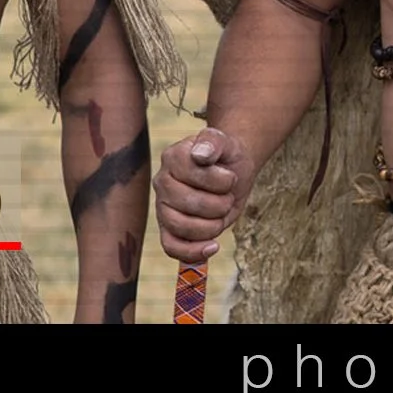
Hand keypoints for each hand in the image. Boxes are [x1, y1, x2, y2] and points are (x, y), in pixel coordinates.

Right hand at [154, 127, 253, 263]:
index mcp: (173, 157)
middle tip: (228, 196)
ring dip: (211, 225)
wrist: (230, 171)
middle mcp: (163, 182)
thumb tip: (201, 154)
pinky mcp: (168, 228)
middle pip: (187, 203)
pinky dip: (193, 252)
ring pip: (180, 227)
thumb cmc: (226, 157)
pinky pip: (172, 247)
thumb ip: (213, 141)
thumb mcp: (226, 142)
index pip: (191, 175)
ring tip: (222, 214)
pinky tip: (213, 246)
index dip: (218, 181)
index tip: (230, 177)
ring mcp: (163, 207)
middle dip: (218, 204)